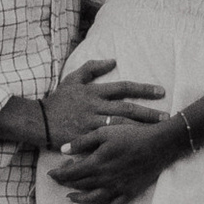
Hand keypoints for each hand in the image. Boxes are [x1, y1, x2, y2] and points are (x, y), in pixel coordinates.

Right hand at [47, 58, 164, 152]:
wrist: (37, 121)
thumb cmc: (57, 101)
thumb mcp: (72, 79)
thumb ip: (91, 68)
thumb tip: (113, 61)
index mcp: (93, 92)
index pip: (122, 87)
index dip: (143, 89)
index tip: (160, 92)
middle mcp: (94, 106)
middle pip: (126, 108)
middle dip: (148, 112)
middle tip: (165, 116)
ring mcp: (89, 123)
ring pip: (120, 124)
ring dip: (139, 126)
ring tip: (155, 130)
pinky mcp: (84, 137)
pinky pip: (106, 138)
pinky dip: (121, 139)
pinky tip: (134, 142)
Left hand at [53, 117, 179, 203]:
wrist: (160, 144)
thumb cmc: (131, 135)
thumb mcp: (104, 133)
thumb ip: (82, 142)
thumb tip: (63, 150)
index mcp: (97, 163)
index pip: (70, 174)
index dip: (58, 174)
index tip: (51, 173)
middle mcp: (105, 178)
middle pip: (79, 185)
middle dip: (66, 183)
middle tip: (61, 179)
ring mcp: (118, 187)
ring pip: (93, 198)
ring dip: (79, 199)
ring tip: (71, 197)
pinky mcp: (130, 192)